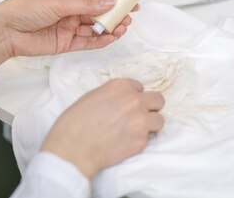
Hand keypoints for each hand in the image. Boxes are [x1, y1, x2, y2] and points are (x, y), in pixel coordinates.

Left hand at [0, 0, 137, 70]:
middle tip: (129, 19)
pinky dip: (100, 41)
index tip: (131, 2)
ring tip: (122, 29)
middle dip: (115, 15)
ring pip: (95, 28)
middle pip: (99, 13)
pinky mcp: (66, 44)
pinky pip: (87, 42)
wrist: (5, 31)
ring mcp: (69, 27)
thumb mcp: (59, 2)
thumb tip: (110, 1)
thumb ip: (86, 5)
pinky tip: (110, 38)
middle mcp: (71, 10)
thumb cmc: (27, 9)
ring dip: (109, 29)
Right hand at [41, 78, 164, 179]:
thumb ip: (112, 95)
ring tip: (135, 131)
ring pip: (159, 120)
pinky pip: (148, 138)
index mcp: (121, 86)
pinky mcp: (141, 141)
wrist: (74, 148)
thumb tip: (120, 100)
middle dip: (150, 107)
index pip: (140, 88)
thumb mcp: (92, 96)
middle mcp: (135, 100)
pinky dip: (139, 140)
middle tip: (139, 116)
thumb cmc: (75, 122)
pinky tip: (125, 142)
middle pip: (158, 100)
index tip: (126, 105)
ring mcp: (141, 121)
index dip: (133, 97)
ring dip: (150, 125)